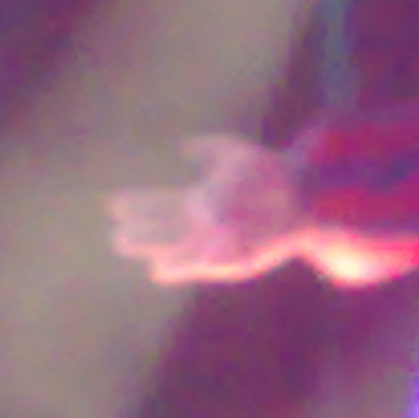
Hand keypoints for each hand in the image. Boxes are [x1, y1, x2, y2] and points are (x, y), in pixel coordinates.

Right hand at [106, 134, 304, 285]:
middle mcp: (201, 226)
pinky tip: (162, 268)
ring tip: (136, 254)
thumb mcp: (238, 153)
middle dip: (140, 234)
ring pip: (175, 253)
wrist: (304, 200)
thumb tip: (184, 149)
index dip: (135, 205)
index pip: (157, 204)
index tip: (115, 205)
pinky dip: (185, 266)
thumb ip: (210, 149)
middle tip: (118, 235)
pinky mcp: (233, 262)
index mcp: (196, 200)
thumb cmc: (268, 173)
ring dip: (157, 253)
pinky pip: (203, 267)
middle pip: (160, 232)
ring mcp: (215, 245)